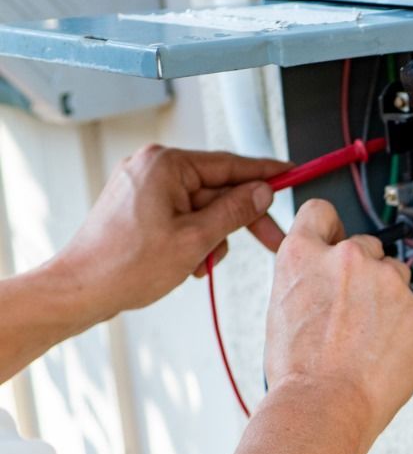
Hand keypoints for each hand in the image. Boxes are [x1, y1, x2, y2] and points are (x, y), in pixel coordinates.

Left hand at [52, 145, 289, 320]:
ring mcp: (143, 185)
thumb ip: (235, 211)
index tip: (292, 174)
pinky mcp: (138, 204)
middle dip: (239, 220)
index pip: (231, 164)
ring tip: (202, 263)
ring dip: (213, 236)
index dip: (267, 173)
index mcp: (165, 165)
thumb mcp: (196, 239)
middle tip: (271, 240)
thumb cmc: (125, 265)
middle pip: (218, 188)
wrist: (80, 289)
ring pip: (202, 206)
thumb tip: (261, 192)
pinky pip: (182, 214)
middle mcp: (152, 167)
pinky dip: (194, 237)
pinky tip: (189, 261)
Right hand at [264, 200, 412, 440]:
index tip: (335, 240)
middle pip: (366, 246)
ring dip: (386, 298)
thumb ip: (309, 280)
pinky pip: (411, 311)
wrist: (325, 404)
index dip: (329, 228)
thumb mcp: (282, 308)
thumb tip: (323, 279)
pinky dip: (401, 327)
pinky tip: (380, 352)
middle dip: (363, 271)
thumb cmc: (298, 370)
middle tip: (351, 310)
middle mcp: (347, 258)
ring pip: (394, 277)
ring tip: (365, 337)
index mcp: (304, 255)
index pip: (320, 212)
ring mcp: (385, 281)